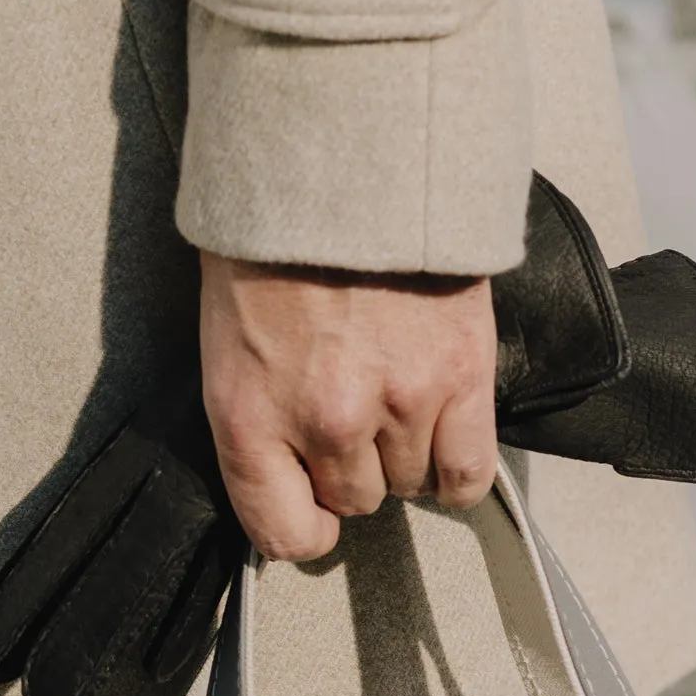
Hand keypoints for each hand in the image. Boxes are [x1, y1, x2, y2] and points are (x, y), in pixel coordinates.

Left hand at [199, 254, 496, 562]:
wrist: (339, 161)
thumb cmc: (272, 242)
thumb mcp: (227, 339)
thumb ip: (256, 418)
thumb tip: (287, 479)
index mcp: (250, 417)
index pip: (282, 533)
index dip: (304, 528)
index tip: (313, 511)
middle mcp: (325, 423)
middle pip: (356, 501)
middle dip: (354, 467)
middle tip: (354, 409)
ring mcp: (399, 403)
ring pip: (412, 483)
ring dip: (406, 452)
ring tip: (396, 394)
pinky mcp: (460, 376)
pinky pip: (469, 471)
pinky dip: (459, 471)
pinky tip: (445, 438)